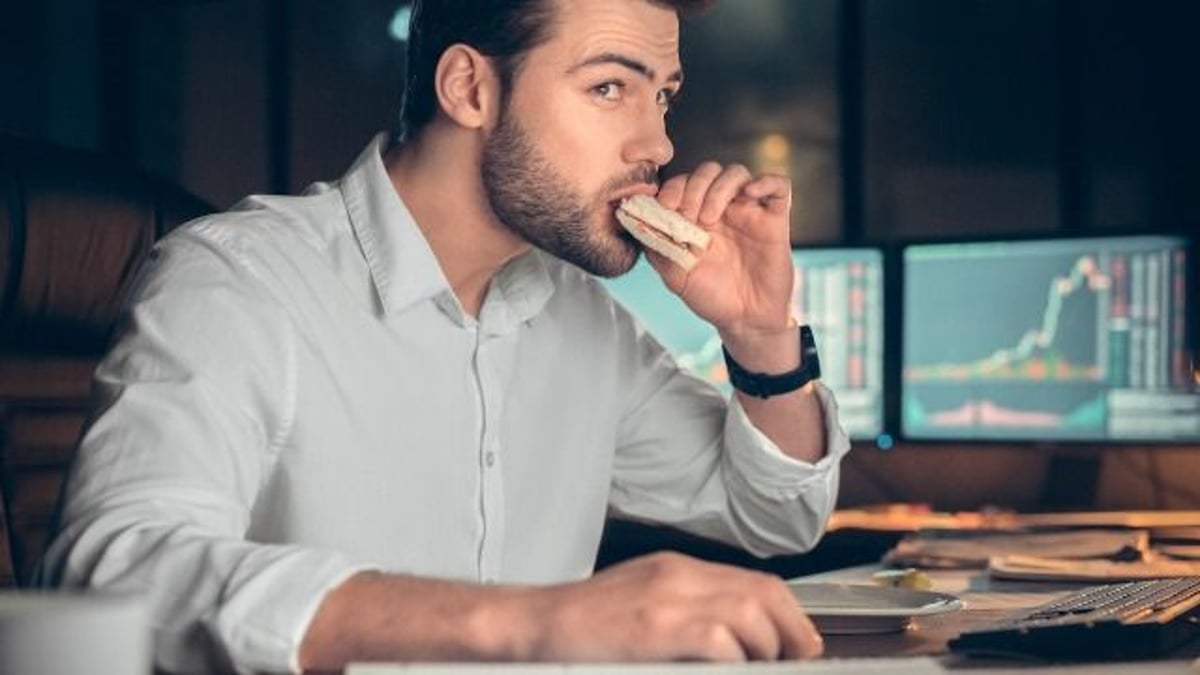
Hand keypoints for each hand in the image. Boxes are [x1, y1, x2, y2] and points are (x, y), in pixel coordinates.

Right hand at [526, 552, 822, 661]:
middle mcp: (677, 576)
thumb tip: (735, 642)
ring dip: (766, 648)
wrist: (530, 625)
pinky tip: (728, 670)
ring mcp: (666, 599)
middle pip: (763, 592)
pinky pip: (719, 640)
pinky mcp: (654, 627)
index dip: (788, 616)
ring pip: (749, 612)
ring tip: (761, 668)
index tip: (797, 644)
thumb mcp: (641, 603)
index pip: (754, 583)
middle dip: (792, 631)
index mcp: (676, 571)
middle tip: (796, 660)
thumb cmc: (579, 627)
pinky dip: (734, 659)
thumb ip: (686, 611)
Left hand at [649, 162, 794, 337]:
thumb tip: (634, 220)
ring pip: (737, 173)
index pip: (684, 182)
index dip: (673, 187)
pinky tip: (750, 194)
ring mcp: (749, 212)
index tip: (666, 207)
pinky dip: (765, 181)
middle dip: (694, 186)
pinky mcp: (775, 219)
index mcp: (697, 216)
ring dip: (719, 188)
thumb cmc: (710, 296)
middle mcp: (723, 209)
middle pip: (709, 171)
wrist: (744, 320)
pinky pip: (779, 185)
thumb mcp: (674, 273)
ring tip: (710, 218)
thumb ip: (656, 245)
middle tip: (687, 213)